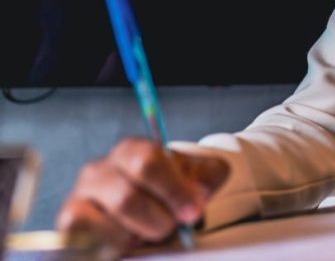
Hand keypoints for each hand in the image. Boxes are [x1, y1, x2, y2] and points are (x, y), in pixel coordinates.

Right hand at [56, 137, 229, 253]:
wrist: (150, 207)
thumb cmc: (172, 189)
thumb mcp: (199, 176)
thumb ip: (207, 179)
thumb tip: (195, 196)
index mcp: (131, 150)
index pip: (146, 162)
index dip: (173, 191)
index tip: (192, 212)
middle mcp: (98, 169)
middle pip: (126, 198)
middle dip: (158, 220)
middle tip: (172, 227)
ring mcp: (78, 197)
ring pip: (109, 226)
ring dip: (138, 235)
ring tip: (147, 231)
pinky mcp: (68, 226)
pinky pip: (90, 242)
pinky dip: (117, 245)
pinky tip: (127, 240)